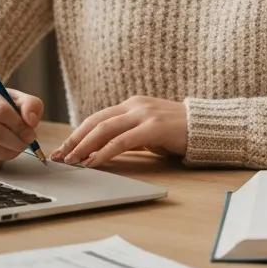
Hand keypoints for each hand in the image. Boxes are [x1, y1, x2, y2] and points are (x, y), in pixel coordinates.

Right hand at [0, 84, 42, 167]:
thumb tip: (31, 120)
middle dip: (16, 141)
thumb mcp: (16, 98)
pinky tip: (3, 150)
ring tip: (18, 147)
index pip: (0, 110)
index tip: (30, 132)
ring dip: (10, 152)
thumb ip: (30, 104)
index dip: (19, 125)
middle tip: (27, 142)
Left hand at [50, 96, 186, 166]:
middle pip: (95, 122)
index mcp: (132, 105)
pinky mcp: (153, 127)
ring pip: (104, 130)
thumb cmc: (178, 133)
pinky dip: (104, 152)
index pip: (97, 118)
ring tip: (71, 161)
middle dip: (74, 140)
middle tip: (59, 156)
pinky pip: (121, 141)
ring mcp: (143, 115)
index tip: (63, 148)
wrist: (207, 127)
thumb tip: (102, 151)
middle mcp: (134, 106)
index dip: (78, 134)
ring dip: (84, 146)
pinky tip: (93, 162)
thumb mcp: (148, 132)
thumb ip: (128, 136)